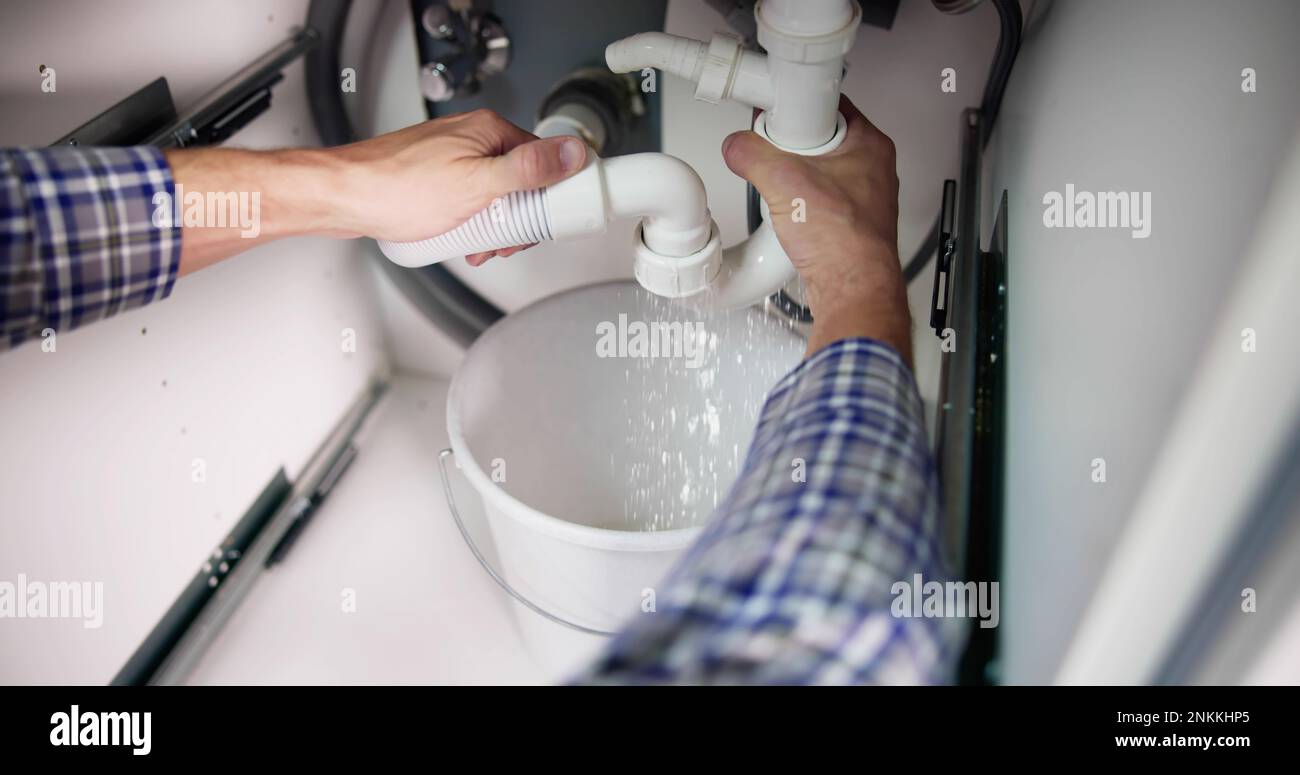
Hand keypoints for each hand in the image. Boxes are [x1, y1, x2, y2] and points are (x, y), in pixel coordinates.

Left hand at [329, 109, 587, 263]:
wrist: (343, 198)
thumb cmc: (398, 189)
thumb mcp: (477, 184)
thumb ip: (528, 169)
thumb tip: (571, 152)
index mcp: (489, 131)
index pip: (543, 159)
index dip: (549, 197)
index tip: (546, 222)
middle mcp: (472, 138)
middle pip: (521, 180)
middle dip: (518, 218)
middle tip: (506, 241)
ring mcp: (453, 156)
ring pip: (495, 193)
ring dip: (495, 226)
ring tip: (479, 245)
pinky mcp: (437, 176)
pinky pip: (471, 199)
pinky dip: (472, 222)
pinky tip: (461, 239)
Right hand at [721, 96, 910, 364]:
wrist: (852, 289)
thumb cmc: (844, 241)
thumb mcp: (784, 181)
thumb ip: (752, 154)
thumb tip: (737, 146)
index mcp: (870, 144)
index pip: (829, 103)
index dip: (797, 104)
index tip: (774, 113)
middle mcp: (871, 169)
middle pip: (818, 138)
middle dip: (789, 146)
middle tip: (772, 155)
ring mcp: (861, 197)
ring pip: (817, 171)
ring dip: (792, 179)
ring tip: (778, 189)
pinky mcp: (848, 222)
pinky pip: (817, 201)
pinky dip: (799, 205)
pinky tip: (787, 215)